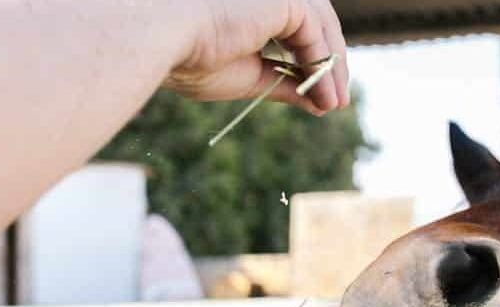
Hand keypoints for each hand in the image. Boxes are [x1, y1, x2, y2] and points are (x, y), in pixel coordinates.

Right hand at [166, 0, 349, 114]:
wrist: (163, 40)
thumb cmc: (191, 58)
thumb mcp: (250, 77)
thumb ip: (285, 83)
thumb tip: (320, 102)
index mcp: (253, 5)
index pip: (296, 28)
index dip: (313, 61)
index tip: (323, 97)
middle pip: (315, 24)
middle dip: (329, 64)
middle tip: (336, 102)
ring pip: (322, 27)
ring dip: (331, 68)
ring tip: (334, 103)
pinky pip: (317, 35)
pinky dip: (324, 67)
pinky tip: (325, 95)